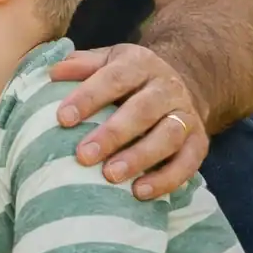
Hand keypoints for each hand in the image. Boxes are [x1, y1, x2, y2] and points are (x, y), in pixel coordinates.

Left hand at [50, 43, 209, 199]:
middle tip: (83, 156)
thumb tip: (53, 72)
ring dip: (139, 158)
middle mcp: (166, 88)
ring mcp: (185, 114)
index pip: (113, 78)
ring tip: (110, 176)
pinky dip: (166, 179)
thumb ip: (82, 65)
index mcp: (140, 63)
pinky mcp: (199, 141)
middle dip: (112, 135)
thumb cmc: (128, 77)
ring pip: (167, 137)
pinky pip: (188, 162)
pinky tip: (140, 192)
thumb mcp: (107, 61)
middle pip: (142, 110)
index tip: (63, 119)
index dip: (88, 98)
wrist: (180, 82)